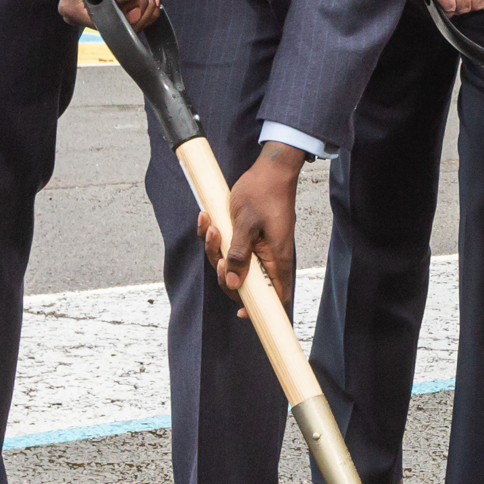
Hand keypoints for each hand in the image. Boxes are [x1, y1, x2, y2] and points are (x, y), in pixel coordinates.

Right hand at [61, 0, 157, 26]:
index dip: (126, 12)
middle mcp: (82, 16)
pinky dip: (147, 5)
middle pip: (119, 28)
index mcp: (71, 8)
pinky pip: (137, 19)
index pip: (104, 26)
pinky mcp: (113, 12)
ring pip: (132, 25)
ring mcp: (98, 15)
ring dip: (145, 4)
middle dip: (139, 7)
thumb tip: (133, 16)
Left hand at [210, 142, 308, 298]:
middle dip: (226, 275)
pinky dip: (214, 238)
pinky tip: (207, 219)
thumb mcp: (247, 224)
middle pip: (246, 284)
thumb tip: (234, 283)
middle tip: (220, 258)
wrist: (268, 170)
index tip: (242, 313)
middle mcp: (268, 256)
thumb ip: (240, 254)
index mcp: (277, 257)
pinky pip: (226, 247)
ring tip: (212, 227)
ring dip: (215, 250)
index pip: (276, 295)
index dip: (261, 309)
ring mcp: (257, 247)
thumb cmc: (263, 193)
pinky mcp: (245, 237)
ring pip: (232, 264)